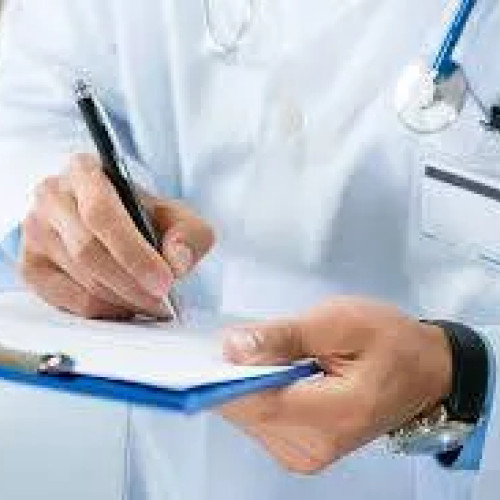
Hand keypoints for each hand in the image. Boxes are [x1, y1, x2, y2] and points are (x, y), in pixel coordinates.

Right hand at [20, 153, 213, 318]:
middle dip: (132, 284)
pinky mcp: (31, 266)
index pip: (102, 215)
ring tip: (153, 304)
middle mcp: (52, 198)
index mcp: (84, 172)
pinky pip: (69, 301)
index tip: (164, 281)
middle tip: (163, 301)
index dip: (135, 254)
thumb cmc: (142, 214)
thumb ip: (188, 233)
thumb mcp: (176, 214)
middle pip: (88, 251)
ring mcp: (35, 233)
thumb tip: (177, 263)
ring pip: (81, 280)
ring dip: (124, 300)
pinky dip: (105, 310)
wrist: (112, 218)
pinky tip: (127, 305)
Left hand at [220, 298, 451, 473]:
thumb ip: (283, 335)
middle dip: (231, 374)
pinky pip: (259, 421)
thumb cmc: (388, 340)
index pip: (255, 405)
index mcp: (332, 417)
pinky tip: (268, 371)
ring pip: (247, 417)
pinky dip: (255, 393)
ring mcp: (305, 455)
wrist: (424, 370)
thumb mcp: (338, 322)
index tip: (203, 349)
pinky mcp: (300, 450)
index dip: (223, 377)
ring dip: (243, 383)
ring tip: (259, 352)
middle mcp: (312, 448)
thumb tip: (231, 347)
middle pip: (246, 413)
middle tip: (236, 340)